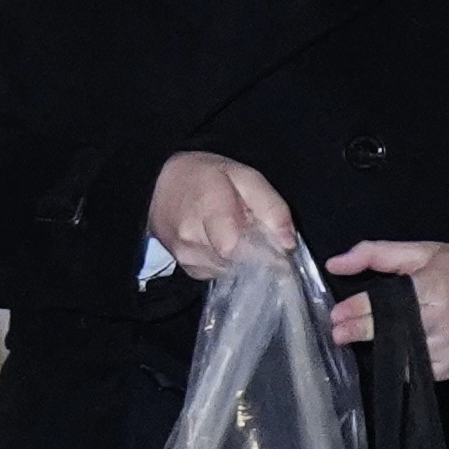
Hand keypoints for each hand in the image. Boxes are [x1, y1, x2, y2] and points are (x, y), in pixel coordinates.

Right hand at [149, 151, 297, 281]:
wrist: (161, 183)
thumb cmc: (205, 175)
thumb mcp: (245, 176)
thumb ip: (271, 207)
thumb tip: (287, 244)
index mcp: (207, 208)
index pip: (235, 248)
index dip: (261, 251)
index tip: (274, 245)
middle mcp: (190, 237)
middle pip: (237, 262)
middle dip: (253, 252)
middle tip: (252, 231)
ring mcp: (185, 255)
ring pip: (230, 271)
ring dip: (240, 258)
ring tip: (234, 233)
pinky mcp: (186, 267)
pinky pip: (218, 273)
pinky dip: (226, 262)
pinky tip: (221, 242)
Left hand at [326, 242, 448, 380]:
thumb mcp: (424, 252)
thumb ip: (376, 254)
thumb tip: (335, 263)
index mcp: (433, 289)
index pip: (388, 303)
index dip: (358, 310)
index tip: (337, 315)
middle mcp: (441, 322)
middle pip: (393, 331)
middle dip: (361, 332)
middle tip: (338, 333)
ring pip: (404, 357)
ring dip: (379, 351)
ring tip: (357, 343)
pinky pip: (419, 373)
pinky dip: (401, 366)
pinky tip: (388, 356)